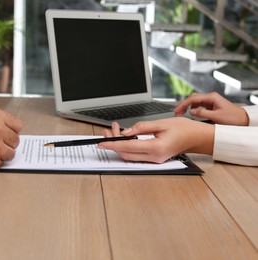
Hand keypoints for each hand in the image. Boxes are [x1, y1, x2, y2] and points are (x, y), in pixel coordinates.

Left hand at [98, 119, 213, 162]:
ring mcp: (154, 160)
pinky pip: (136, 155)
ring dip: (120, 144)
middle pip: (126, 154)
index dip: (113, 144)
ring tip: (114, 131)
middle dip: (113, 143)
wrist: (196, 138)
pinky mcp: (154, 158)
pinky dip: (127, 146)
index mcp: (156, 148)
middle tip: (107, 131)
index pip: (128, 147)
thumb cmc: (184, 129)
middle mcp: (154, 157)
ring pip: (130, 155)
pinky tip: (124, 137)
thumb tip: (126, 131)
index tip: (102, 142)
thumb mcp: (161, 123)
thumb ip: (142, 127)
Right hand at [174, 92, 248, 125]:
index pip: (193, 99)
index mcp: (211, 97)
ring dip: (188, 107)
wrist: (243, 120)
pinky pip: (200, 106)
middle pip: (193, 99)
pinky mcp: (212, 106)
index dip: (183, 104)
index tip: (176, 111)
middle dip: (184, 105)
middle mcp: (211, 98)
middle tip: (177, 113)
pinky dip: (194, 110)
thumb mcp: (216, 116)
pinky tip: (192, 115)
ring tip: (183, 114)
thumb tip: (191, 112)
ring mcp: (211, 102)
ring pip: (195, 102)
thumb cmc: (233, 118)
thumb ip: (202, 113)